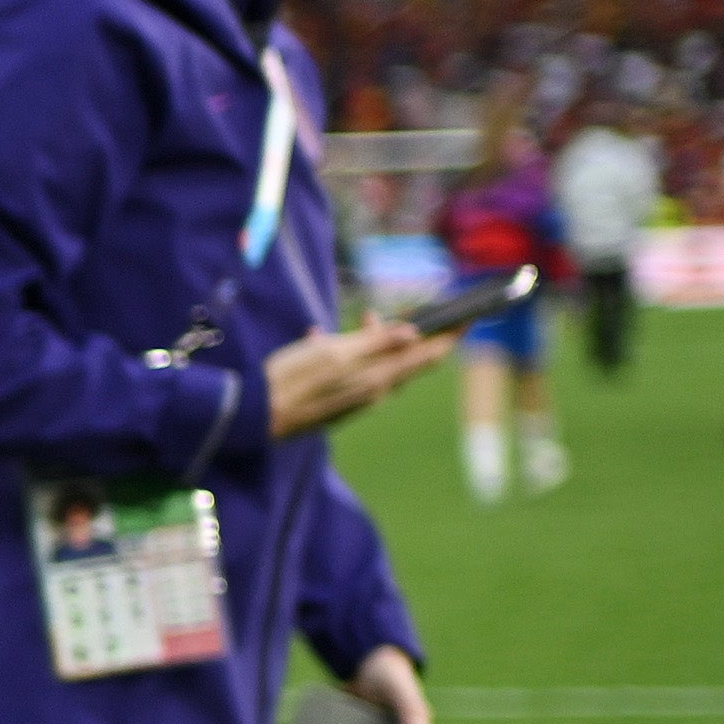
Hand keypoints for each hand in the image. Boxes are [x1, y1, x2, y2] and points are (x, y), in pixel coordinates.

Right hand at [264, 313, 449, 439]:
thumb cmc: (292, 379)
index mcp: (376, 379)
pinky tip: (328, 341)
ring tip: (364, 318)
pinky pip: (357, 373)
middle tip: (402, 310)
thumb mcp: (334, 352)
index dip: (449, 336)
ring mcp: (355, 400)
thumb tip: (412, 333)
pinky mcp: (337, 403)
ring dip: (377, 340)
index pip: (426, 355)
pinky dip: (353, 354)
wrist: (254, 414)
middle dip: (410, 333)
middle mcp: (372, 392)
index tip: (469, 318)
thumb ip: (374, 343)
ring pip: (380, 365)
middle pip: (406, 361)